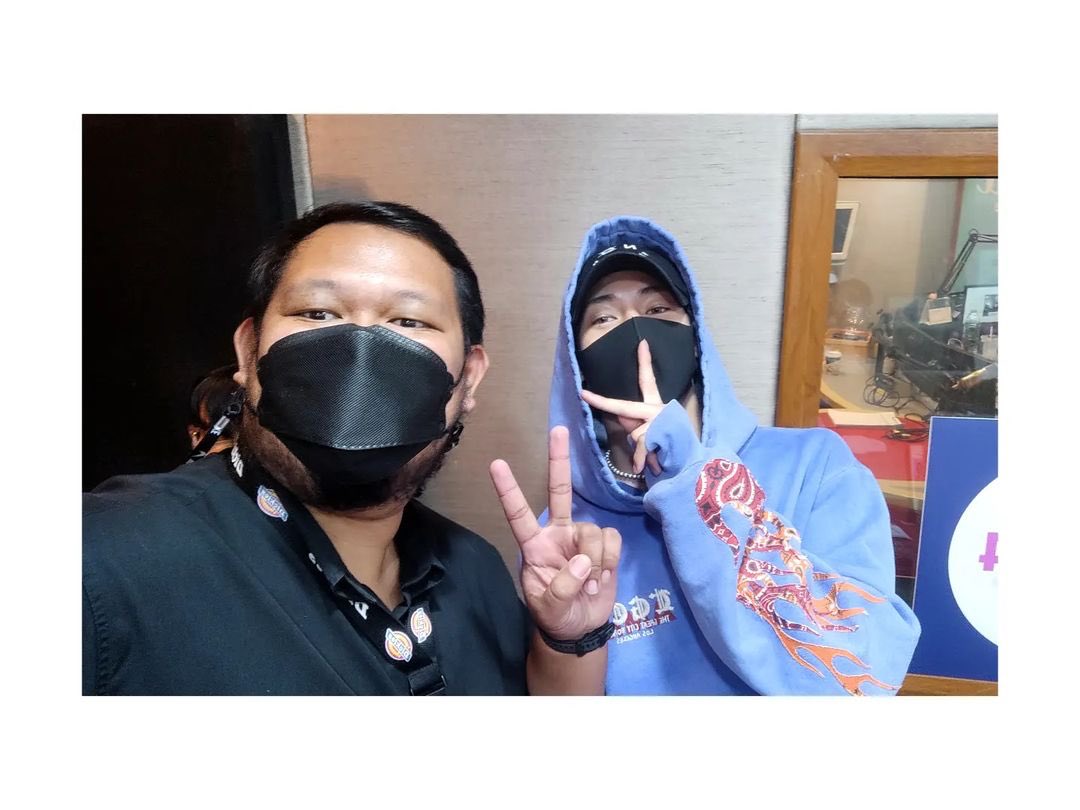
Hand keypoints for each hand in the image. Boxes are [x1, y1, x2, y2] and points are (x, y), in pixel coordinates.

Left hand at [489, 426, 620, 639]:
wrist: (581, 629)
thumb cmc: (556, 615)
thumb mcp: (549, 607)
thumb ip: (562, 586)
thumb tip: (583, 562)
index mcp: (534, 546)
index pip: (518, 514)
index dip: (509, 490)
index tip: (497, 465)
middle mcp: (557, 534)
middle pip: (559, 492)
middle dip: (558, 460)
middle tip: (558, 429)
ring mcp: (581, 538)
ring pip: (593, 530)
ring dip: (595, 560)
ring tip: (589, 585)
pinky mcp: (605, 546)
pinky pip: (612, 540)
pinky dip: (610, 561)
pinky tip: (602, 578)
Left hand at [581, 339, 663, 474]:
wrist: (690, 464)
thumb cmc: (667, 449)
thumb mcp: (648, 434)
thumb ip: (634, 423)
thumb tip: (620, 416)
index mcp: (656, 406)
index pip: (648, 381)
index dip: (645, 362)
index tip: (642, 343)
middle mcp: (660, 409)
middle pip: (624, 406)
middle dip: (602, 403)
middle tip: (582, 393)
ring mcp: (662, 421)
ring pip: (635, 433)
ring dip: (639, 451)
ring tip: (653, 460)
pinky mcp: (662, 434)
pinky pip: (642, 445)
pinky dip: (641, 459)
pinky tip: (643, 467)